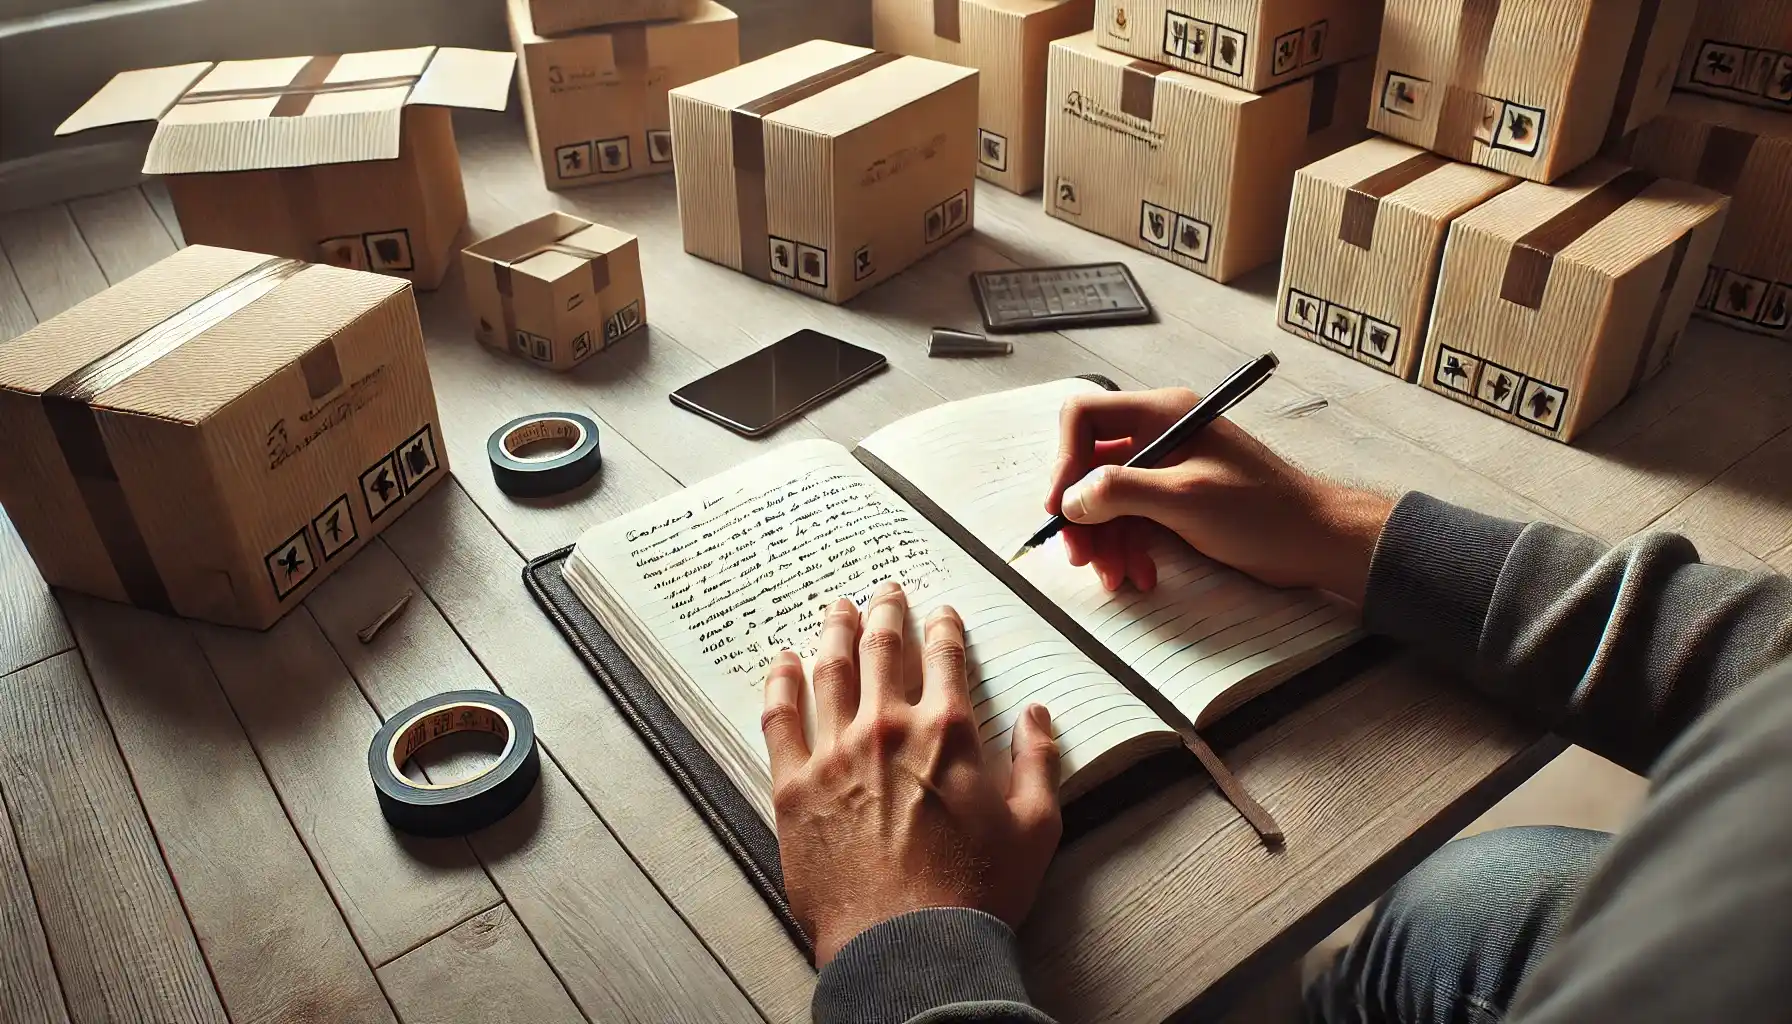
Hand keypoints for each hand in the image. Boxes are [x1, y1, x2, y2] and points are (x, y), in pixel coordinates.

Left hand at [760, 583, 1062, 965]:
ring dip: (834, 631)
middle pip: (883, 649)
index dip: (944, 626)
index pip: (946, 656)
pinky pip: (781, 718)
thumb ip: (1039, 761)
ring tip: (836, 608)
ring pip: (831, 670)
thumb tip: (1037, 716)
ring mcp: (837, 753)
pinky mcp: (795, 785)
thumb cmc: (977, 891)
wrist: (909, 944)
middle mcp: (890, 727)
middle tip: (884, 591)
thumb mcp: (1036, 826)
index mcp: (949, 731)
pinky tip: (782, 661)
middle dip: (885, 612)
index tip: (941, 612)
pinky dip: (781, 681)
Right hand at [1045, 388, 1393, 604]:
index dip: (1064, 462)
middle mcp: (1160, 435)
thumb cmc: (1262, 512)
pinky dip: (1131, 548)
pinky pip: (1134, 518)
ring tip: (1116, 577)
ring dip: (1106, 540)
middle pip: (1092, 466)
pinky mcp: (1177, 499)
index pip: (1084, 419)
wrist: (1315, 540)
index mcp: (1161, 415)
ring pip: (1109, 499)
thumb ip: (1121, 491)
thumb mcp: (1185, 499)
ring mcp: (1168, 467)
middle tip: (1081, 556)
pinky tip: (1142, 575)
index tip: (1061, 508)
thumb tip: (1071, 499)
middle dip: (1084, 515)